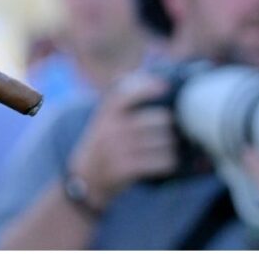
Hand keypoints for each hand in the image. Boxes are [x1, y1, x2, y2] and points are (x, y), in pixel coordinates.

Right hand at [67, 73, 176, 208]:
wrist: (86, 176)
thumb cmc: (104, 142)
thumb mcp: (105, 118)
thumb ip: (125, 99)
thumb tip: (159, 83)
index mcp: (108, 112)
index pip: (129, 92)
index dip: (149, 87)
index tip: (165, 87)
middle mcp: (113, 127)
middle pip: (159, 120)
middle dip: (170, 126)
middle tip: (171, 131)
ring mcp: (119, 148)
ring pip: (164, 142)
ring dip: (172, 146)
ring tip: (169, 148)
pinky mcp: (126, 168)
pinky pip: (161, 162)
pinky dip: (169, 162)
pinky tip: (167, 162)